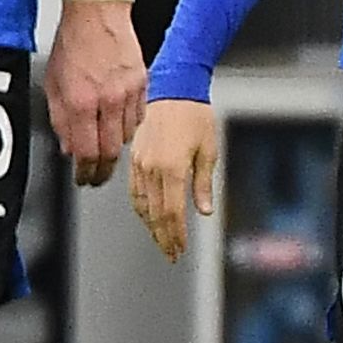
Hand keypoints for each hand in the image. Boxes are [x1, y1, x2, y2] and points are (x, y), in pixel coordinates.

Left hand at [43, 0, 145, 184]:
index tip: (84, 178)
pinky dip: (129, 126)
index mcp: (80, 101)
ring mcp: (128, 93)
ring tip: (105, 146)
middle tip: (97, 175)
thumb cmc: (73, 40)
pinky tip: (118, 122)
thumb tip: (67, 146)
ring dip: (114, 146)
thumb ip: (59, 118)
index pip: (86, 152)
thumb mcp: (53, 82)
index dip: (85, 172)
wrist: (97, 11)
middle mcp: (106, 100)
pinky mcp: (142, 84)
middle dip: (102, 169)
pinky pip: (139, 117)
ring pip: (126, 137)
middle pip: (110, 151)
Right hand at [127, 98, 218, 261]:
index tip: (180, 249)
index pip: (172, 213)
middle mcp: (152, 168)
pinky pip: (134, 190)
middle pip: (155, 214)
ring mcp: (140, 163)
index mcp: (172, 168)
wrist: (173, 88)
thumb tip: (203, 211)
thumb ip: (203, 183)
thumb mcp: (208, 150)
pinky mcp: (134, 158)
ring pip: (142, 205)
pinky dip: (141, 208)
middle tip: (171, 254)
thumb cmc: (195, 115)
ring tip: (161, 240)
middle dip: (163, 237)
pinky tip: (148, 216)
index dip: (175, 235)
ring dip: (151, 226)